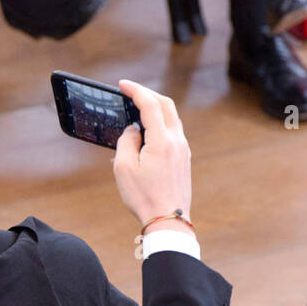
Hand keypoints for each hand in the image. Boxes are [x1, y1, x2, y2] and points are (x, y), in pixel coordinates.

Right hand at [112, 80, 192, 231]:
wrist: (168, 220)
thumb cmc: (144, 197)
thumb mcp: (124, 168)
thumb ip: (126, 141)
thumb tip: (133, 129)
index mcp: (162, 140)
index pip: (150, 104)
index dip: (136, 90)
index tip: (123, 84)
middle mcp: (177, 141)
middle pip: (166, 105)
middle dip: (148, 94)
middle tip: (131, 93)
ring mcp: (183, 150)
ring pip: (171, 118)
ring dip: (155, 110)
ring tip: (136, 113)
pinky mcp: (184, 159)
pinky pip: (172, 133)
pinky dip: (159, 126)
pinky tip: (145, 135)